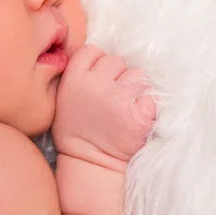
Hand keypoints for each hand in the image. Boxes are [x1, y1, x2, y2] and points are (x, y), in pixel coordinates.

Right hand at [52, 45, 155, 171]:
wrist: (89, 164)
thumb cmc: (77, 128)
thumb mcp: (65, 95)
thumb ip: (80, 73)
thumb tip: (103, 56)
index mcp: (74, 79)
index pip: (93, 50)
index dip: (98, 63)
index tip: (98, 79)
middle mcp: (96, 86)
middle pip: (117, 61)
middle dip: (117, 76)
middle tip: (111, 97)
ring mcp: (119, 100)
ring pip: (137, 76)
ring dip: (135, 88)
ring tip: (124, 107)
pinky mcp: (140, 116)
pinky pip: (151, 97)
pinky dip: (147, 106)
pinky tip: (135, 117)